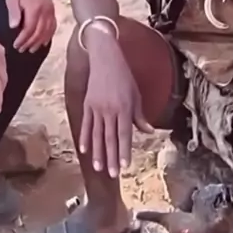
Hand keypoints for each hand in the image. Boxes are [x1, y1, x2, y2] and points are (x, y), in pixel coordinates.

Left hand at [6, 0, 55, 52]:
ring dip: (39, 42)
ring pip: (47, 31)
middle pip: (39, 32)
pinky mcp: (53, 11)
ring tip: (31, 50)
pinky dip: (49, 36)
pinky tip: (43, 42)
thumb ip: (14, 12)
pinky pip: (53, 26)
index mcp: (34, 8)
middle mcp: (45, 11)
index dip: (23, 39)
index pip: (30, 28)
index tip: (16, 45)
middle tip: (21, 50)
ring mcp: (50, 11)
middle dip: (30, 42)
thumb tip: (14, 26)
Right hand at [79, 42, 152, 176]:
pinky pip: (87, 124)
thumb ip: (139, 115)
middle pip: (110, 138)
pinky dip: (85, 138)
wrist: (105, 58)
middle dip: (111, 157)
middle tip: (112, 174)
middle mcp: (109, 110)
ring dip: (98, 152)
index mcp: (123, 107)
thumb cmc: (123, 76)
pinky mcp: (87, 104)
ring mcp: (96, 108)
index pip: (124, 134)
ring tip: (99, 168)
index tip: (124, 166)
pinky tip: (85, 150)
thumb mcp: (136, 94)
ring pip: (97, 134)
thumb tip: (148, 131)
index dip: (124, 151)